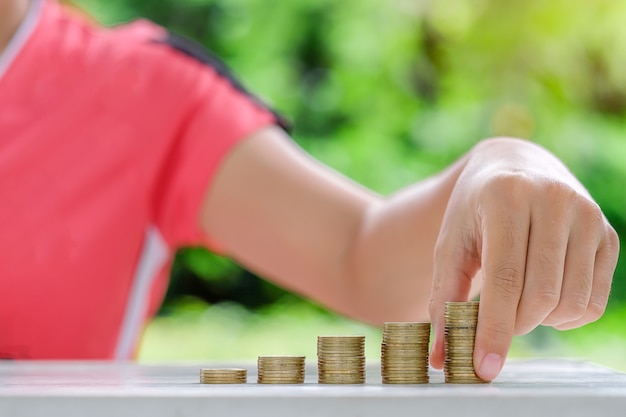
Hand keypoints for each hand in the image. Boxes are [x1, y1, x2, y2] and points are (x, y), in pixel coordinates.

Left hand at [428, 137, 619, 380]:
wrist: (514, 168)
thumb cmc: (474, 211)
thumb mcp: (450, 243)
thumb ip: (443, 298)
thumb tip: (440, 358)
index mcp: (506, 197)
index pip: (504, 278)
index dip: (493, 329)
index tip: (483, 367)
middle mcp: (554, 200)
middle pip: (540, 295)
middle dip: (513, 326)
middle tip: (493, 325)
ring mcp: (588, 215)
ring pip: (570, 302)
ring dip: (539, 322)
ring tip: (514, 303)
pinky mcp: (608, 234)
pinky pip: (593, 301)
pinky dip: (564, 315)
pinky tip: (541, 295)